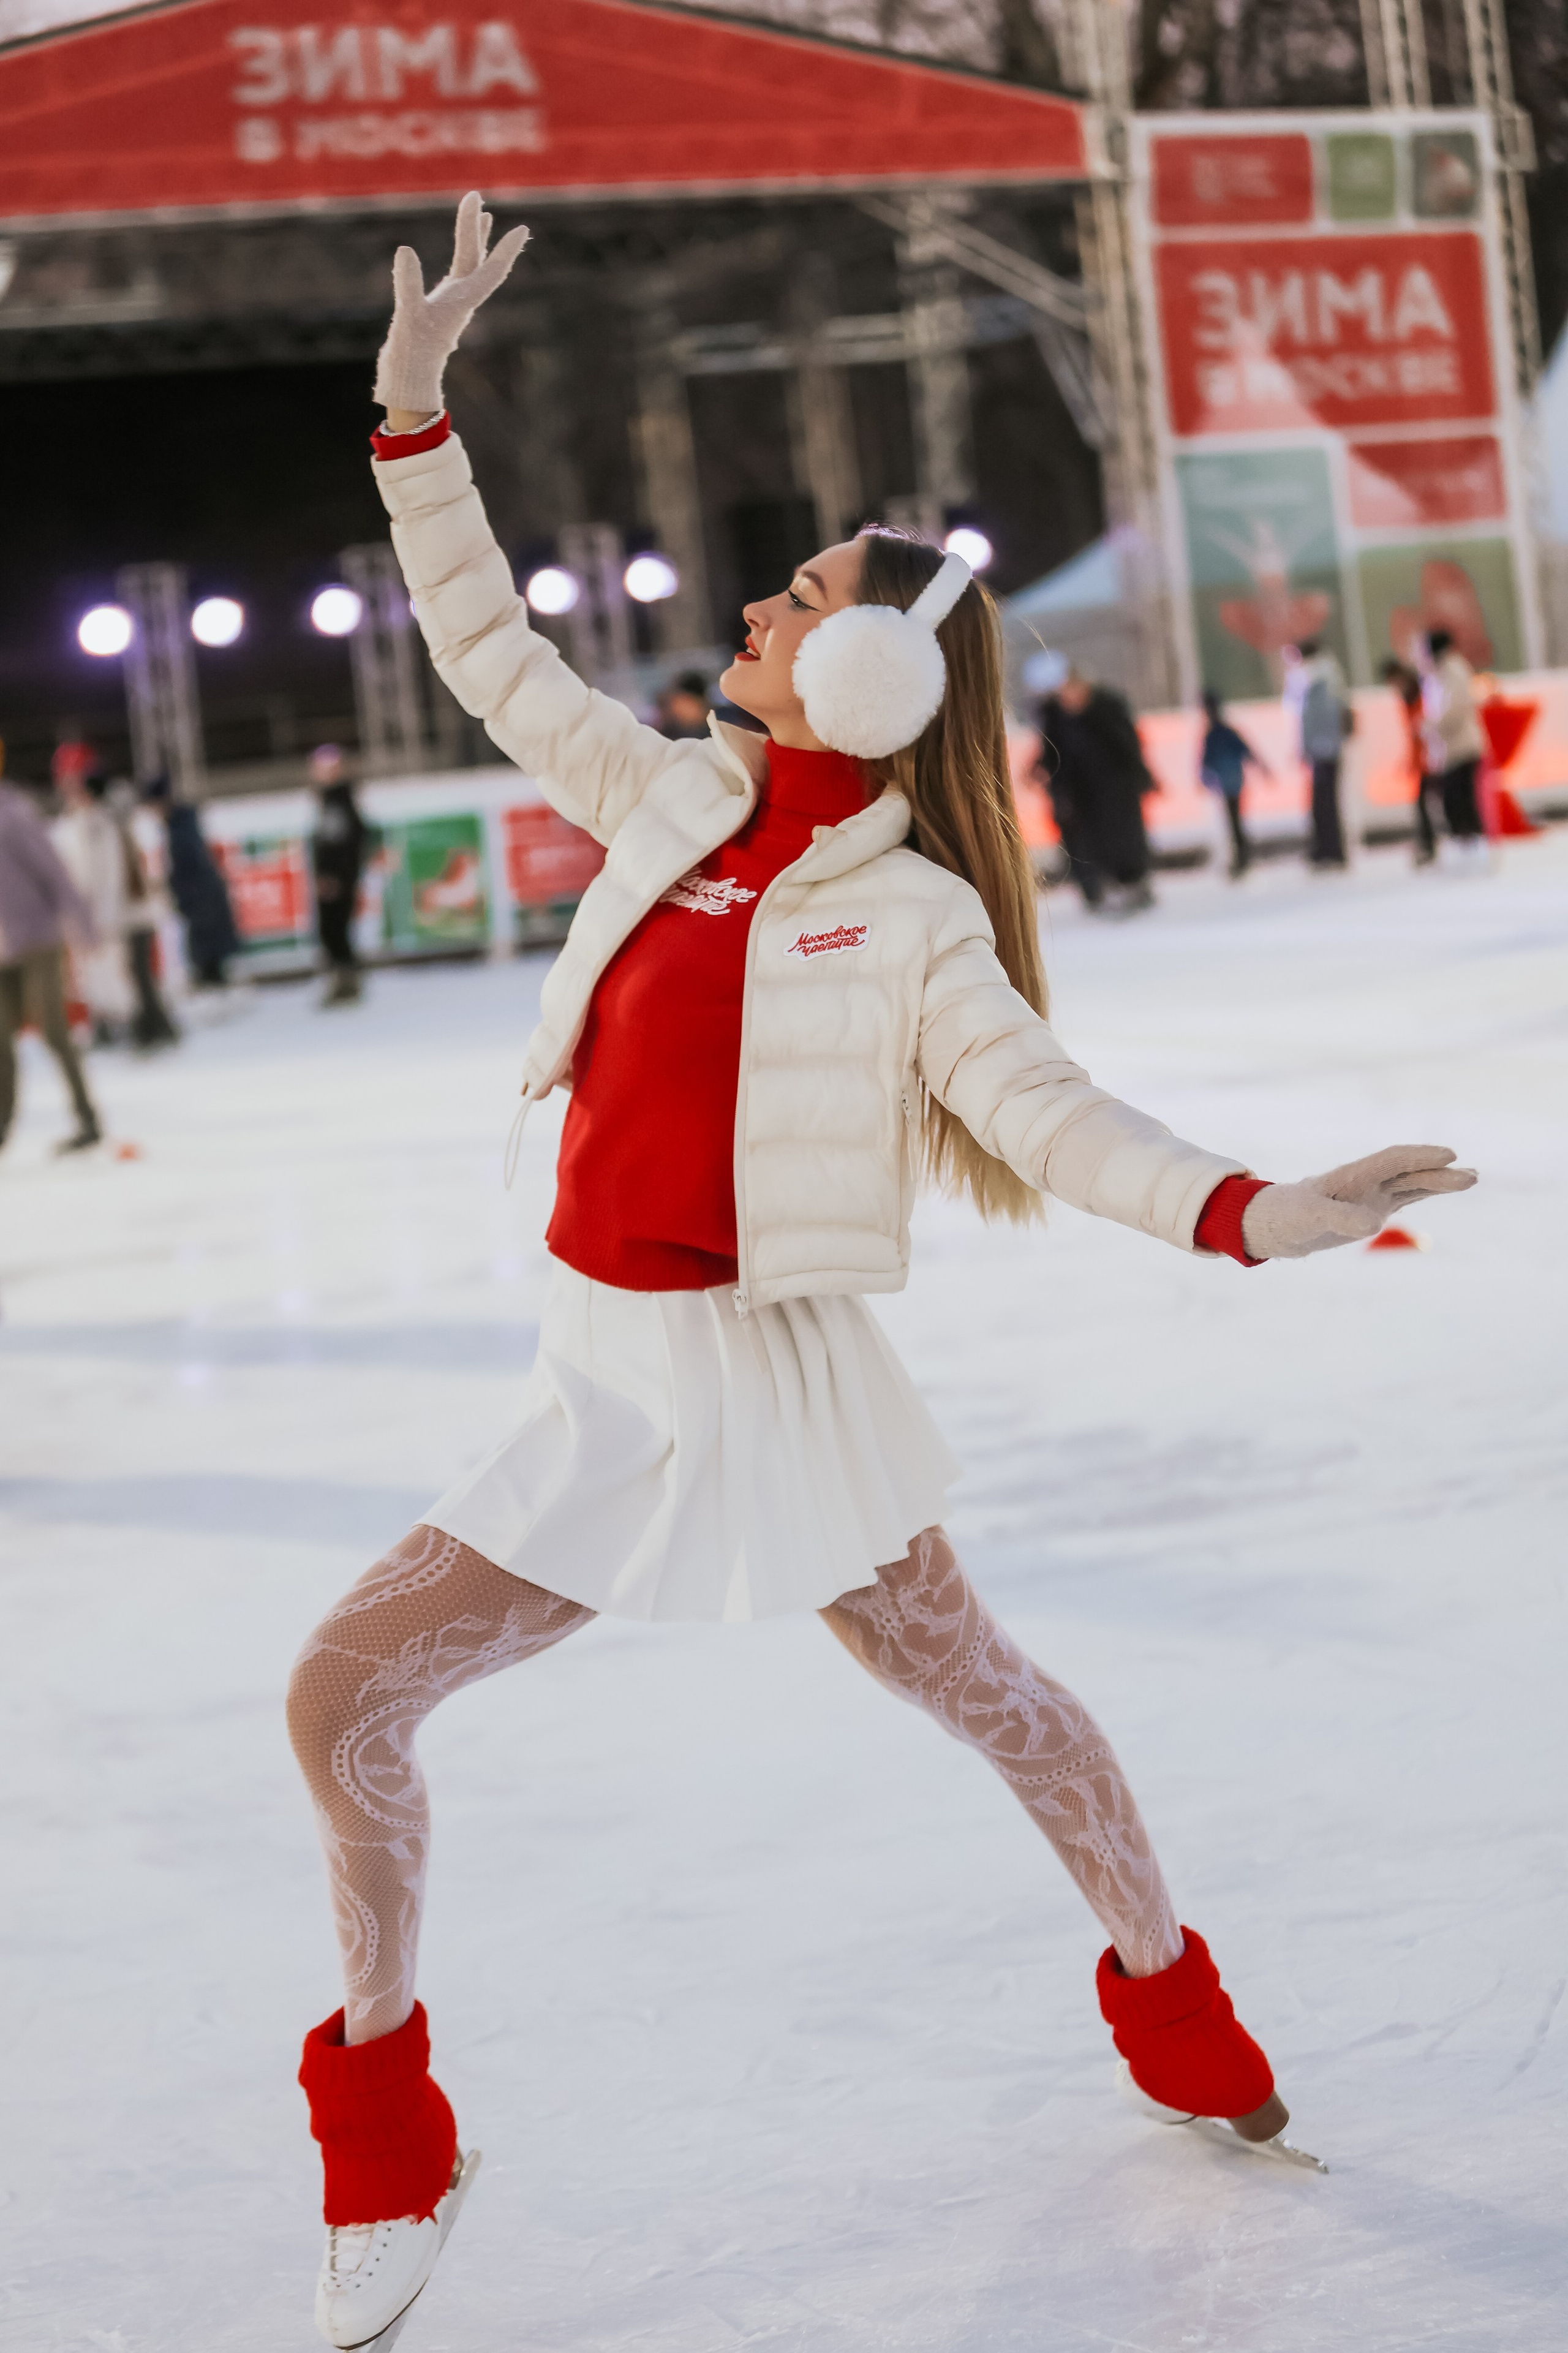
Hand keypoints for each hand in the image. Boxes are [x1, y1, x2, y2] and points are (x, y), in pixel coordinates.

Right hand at [373, 191, 530, 419]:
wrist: (409, 381)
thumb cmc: (410, 353)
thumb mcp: (408, 318)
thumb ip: (408, 285)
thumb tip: (405, 251)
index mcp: (462, 301)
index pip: (489, 270)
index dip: (506, 250)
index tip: (523, 229)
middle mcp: (462, 300)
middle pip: (475, 258)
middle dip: (476, 228)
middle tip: (476, 195)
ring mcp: (452, 302)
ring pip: (468, 264)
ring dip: (473, 239)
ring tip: (484, 213)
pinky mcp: (441, 307)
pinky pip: (457, 274)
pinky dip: (460, 256)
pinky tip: (461, 249)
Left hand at [1242, 1145, 1477, 1259]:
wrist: (1274, 1225)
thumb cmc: (1287, 1216)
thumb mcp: (1308, 1219)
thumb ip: (1338, 1219)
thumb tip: (1373, 1225)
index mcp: (1351, 1176)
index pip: (1391, 1160)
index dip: (1419, 1157)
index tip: (1448, 1155)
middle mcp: (1366, 1183)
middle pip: (1408, 1172)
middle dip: (1439, 1173)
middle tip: (1472, 1176)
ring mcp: (1371, 1196)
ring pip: (1412, 1185)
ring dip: (1440, 1182)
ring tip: (1473, 1177)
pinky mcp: (1372, 1211)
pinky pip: (1406, 1198)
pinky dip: (1427, 1193)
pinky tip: (1447, 1189)